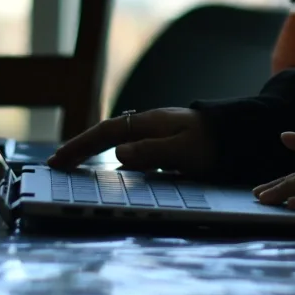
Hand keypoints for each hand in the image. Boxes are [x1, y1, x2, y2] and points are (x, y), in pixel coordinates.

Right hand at [47, 108, 216, 174]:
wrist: (239, 134)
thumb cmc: (213, 143)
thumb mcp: (184, 151)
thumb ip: (152, 153)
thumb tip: (119, 154)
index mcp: (149, 123)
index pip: (106, 132)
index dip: (81, 146)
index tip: (59, 160)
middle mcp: (148, 125)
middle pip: (106, 135)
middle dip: (79, 148)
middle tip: (55, 164)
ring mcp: (155, 134)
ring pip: (116, 142)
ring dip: (93, 153)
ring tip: (71, 168)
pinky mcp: (163, 144)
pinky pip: (129, 150)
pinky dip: (111, 159)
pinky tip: (107, 171)